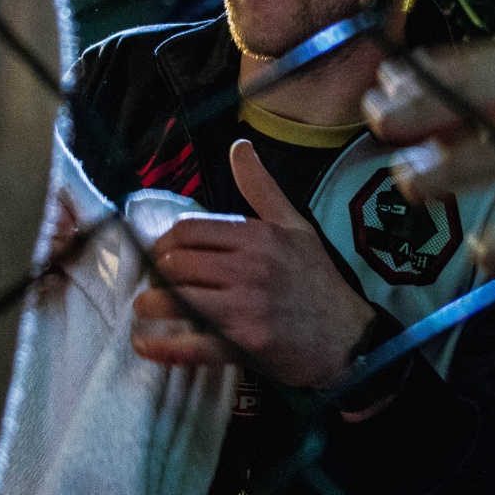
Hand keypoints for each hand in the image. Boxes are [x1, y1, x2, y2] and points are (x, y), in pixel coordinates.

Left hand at [131, 139, 375, 387]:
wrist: (349, 338)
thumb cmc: (319, 281)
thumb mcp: (296, 227)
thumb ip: (262, 189)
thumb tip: (239, 147)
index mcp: (257, 237)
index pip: (189, 230)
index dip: (165, 241)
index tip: (163, 253)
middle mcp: (248, 269)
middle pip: (176, 263)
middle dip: (156, 272)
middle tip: (153, 281)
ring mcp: (245, 308)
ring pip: (176, 299)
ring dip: (150, 304)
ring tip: (144, 309)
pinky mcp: (243, 345)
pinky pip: (192, 344)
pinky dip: (163, 347)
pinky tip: (146, 345)